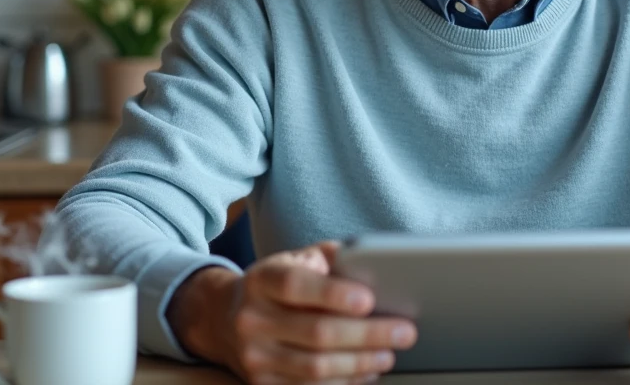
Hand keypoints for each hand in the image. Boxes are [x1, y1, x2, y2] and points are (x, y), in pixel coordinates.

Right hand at [168, 241, 417, 383]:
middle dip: (367, 334)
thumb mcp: (293, 260)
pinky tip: (366, 371)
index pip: (295, 286)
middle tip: (404, 332)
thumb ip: (329, 257)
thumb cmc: (275, 285)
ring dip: (360, 363)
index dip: (333, 294)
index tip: (369, 300)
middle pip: (315, 332)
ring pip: (314, 367)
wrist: (225, 319)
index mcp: (260, 281)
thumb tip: (369, 259)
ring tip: (389, 354)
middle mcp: (252, 320)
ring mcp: (254, 358)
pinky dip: (344, 383)